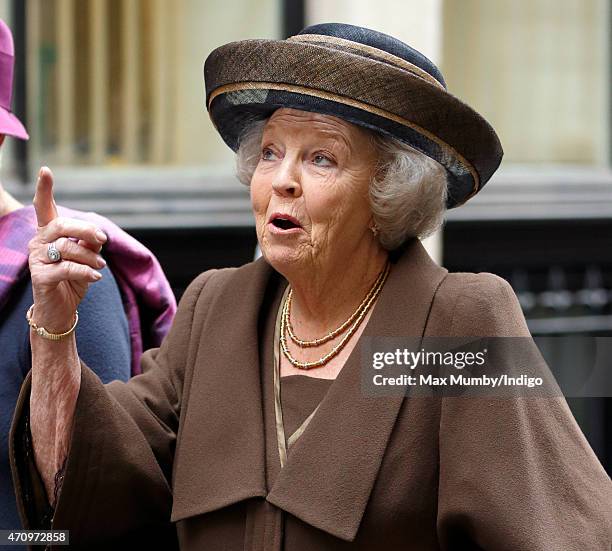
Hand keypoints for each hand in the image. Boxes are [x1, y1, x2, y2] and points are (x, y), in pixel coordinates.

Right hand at [28, 167, 107, 332]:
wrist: (60, 309)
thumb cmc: (73, 279)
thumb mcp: (87, 258)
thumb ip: (90, 243)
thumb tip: (96, 236)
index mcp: (49, 234)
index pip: (43, 207)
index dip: (44, 189)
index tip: (45, 170)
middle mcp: (38, 242)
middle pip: (61, 225)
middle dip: (86, 230)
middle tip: (102, 239)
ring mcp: (36, 259)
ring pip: (66, 248)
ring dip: (90, 256)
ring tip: (100, 265)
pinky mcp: (40, 277)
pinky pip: (66, 268)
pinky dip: (86, 271)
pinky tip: (96, 276)